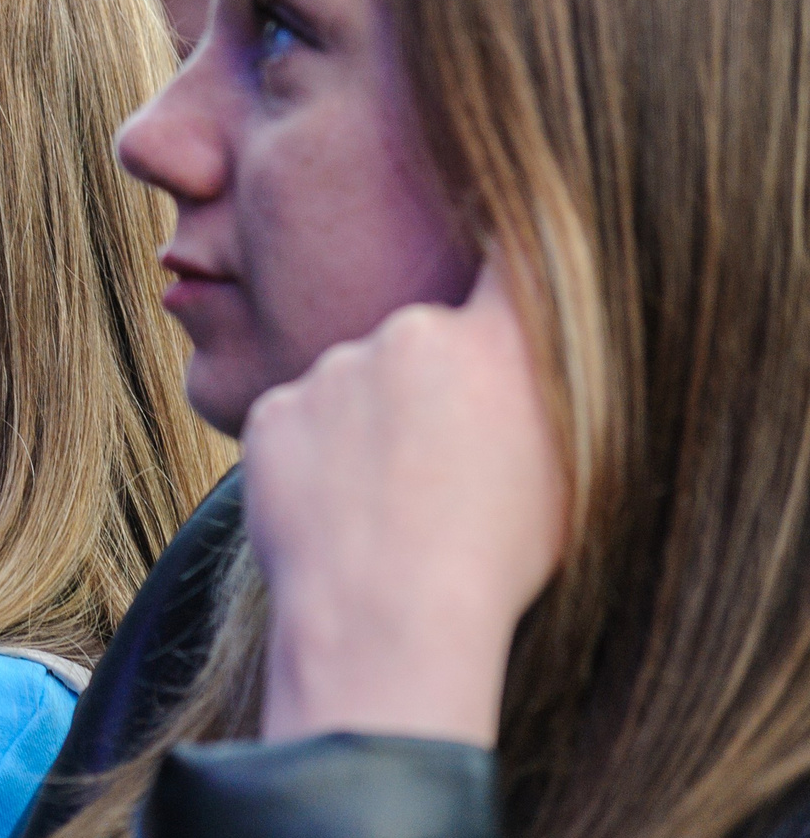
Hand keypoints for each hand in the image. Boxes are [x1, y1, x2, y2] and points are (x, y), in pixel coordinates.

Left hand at [246, 262, 566, 747]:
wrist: (382, 621)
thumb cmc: (494, 564)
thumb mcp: (566, 472)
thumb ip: (547, 392)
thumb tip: (528, 360)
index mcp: (500, 344)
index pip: (513, 256)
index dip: (509, 231)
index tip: (501, 216)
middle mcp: (413, 333)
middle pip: (423, 346)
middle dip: (429, 394)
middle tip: (438, 475)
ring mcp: (334, 370)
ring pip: (356, 389)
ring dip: (369, 433)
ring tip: (387, 512)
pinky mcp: (272, 410)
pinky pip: (302, 426)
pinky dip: (316, 462)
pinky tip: (338, 517)